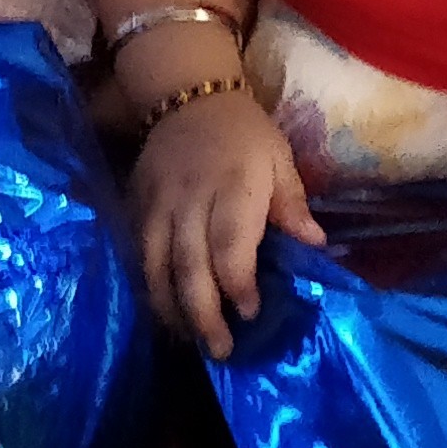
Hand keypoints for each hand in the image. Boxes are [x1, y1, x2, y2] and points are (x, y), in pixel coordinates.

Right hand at [130, 87, 323, 358]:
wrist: (188, 97)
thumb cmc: (244, 134)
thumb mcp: (279, 158)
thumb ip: (292, 204)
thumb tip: (314, 245)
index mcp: (232, 186)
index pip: (229, 244)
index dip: (237, 283)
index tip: (250, 314)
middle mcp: (189, 199)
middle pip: (189, 265)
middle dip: (203, 313)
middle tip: (220, 350)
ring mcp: (155, 205)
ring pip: (154, 266)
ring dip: (170, 308)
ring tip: (188, 341)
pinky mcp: (133, 208)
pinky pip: (135, 256)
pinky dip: (147, 288)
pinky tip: (163, 313)